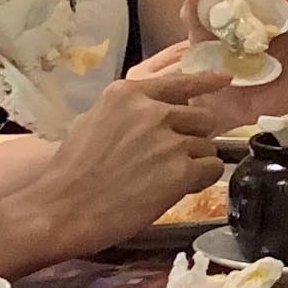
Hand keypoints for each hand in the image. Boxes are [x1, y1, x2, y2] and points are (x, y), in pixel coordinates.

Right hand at [37, 62, 236, 240]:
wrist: (63, 208)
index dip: (204, 82)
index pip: (179, 82)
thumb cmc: (71, 172)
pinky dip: (200, 181)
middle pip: (201, 118)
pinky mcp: (181, 170)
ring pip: (207, 147)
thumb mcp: (94, 121)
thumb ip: (128, 112)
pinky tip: (177, 189)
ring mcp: (169, 140)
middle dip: (192, 138)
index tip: (224, 79)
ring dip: (194, 163)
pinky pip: (211, 170)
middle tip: (171, 159)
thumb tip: (154, 114)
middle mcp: (153, 111)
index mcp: (129, 93)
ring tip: (165, 179)